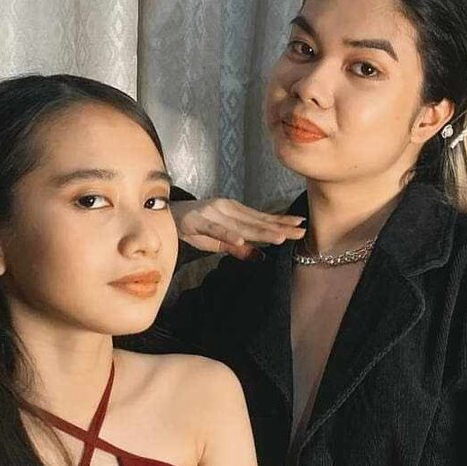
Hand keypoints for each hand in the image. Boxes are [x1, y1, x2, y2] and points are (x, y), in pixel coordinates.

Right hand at [170, 198, 306, 259]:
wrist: (165, 214)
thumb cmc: (193, 227)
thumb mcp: (218, 241)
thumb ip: (237, 248)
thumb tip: (260, 256)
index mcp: (234, 213)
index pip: (262, 219)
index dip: (281, 222)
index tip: (301, 225)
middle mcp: (227, 210)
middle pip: (257, 222)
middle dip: (280, 228)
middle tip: (300, 232)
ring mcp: (213, 214)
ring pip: (241, 225)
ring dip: (261, 232)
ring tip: (279, 237)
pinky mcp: (198, 221)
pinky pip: (215, 229)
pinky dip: (228, 235)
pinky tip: (241, 240)